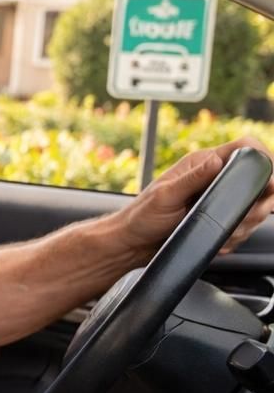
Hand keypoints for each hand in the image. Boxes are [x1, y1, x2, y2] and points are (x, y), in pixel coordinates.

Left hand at [120, 137, 273, 257]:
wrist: (133, 244)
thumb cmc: (141, 218)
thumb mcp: (164, 197)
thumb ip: (192, 179)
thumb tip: (216, 160)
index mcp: (202, 163)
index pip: (246, 148)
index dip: (263, 160)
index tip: (268, 183)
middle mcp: (214, 178)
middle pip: (260, 181)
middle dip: (259, 203)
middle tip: (245, 217)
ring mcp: (219, 199)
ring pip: (256, 206)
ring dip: (246, 224)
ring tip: (224, 234)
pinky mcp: (220, 218)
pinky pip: (243, 226)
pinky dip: (236, 237)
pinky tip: (219, 242)